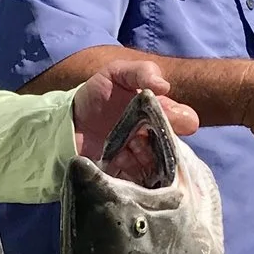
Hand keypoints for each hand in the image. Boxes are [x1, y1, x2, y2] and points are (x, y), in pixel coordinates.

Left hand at [72, 59, 199, 180]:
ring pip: (157, 166)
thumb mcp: (117, 74)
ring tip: (129, 149)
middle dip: (164, 144)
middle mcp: (154, 139)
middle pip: (172, 146)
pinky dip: (134, 175)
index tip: (177, 119)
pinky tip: (120, 163)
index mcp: (158, 115)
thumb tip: (164, 86)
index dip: (182, 120)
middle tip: (144, 138)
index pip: (183, 120)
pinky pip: (138, 181)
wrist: (70, 120)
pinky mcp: (125, 176)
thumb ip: (141, 72)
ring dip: (147, 159)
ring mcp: (141, 159)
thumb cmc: (97, 95)